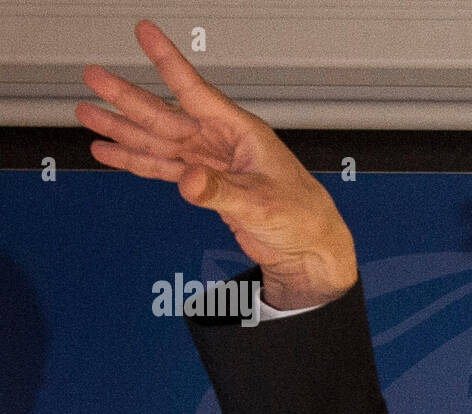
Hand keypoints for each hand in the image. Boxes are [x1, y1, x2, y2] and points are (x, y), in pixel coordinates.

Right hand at [76, 19, 357, 310]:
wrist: (309, 248)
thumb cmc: (303, 217)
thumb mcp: (262, 203)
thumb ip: (222, 192)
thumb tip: (189, 181)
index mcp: (242, 134)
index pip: (197, 91)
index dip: (168, 61)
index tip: (146, 32)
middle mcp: (223, 143)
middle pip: (167, 115)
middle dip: (128, 97)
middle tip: (94, 77)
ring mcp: (213, 164)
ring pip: (159, 141)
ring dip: (124, 129)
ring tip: (87, 113)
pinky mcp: (207, 186)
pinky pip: (164, 167)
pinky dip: (136, 161)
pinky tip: (111, 151)